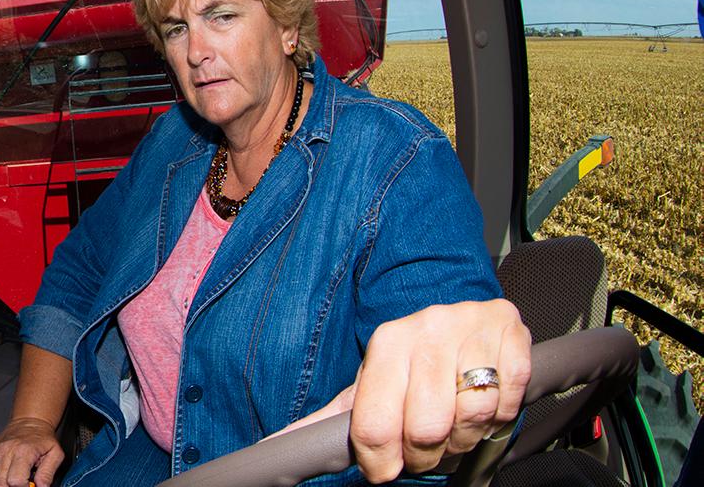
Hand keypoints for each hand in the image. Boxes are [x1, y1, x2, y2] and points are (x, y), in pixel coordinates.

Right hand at [0, 417, 63, 486]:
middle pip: (0, 483)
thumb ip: (48, 473)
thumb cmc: (41, 437)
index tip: (29, 486)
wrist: (29, 421)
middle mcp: (6, 452)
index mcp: (23, 452)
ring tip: (8, 484)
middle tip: (19, 485)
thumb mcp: (55, 453)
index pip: (16, 481)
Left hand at [266, 299, 531, 482]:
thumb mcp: (369, 385)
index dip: (381, 461)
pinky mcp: (515, 337)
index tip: (385, 470)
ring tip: (454, 428)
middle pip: (425, 428)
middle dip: (426, 456)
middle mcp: (428, 330)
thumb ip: (328, 420)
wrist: (467, 317)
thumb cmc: (412, 362)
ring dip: (463, 439)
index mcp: (386, 342)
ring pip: (469, 418)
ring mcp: (473, 330)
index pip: (375, 424)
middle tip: (426, 452)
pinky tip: (484, 404)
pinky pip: (508, 402)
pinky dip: (498, 416)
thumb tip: (273, 448)